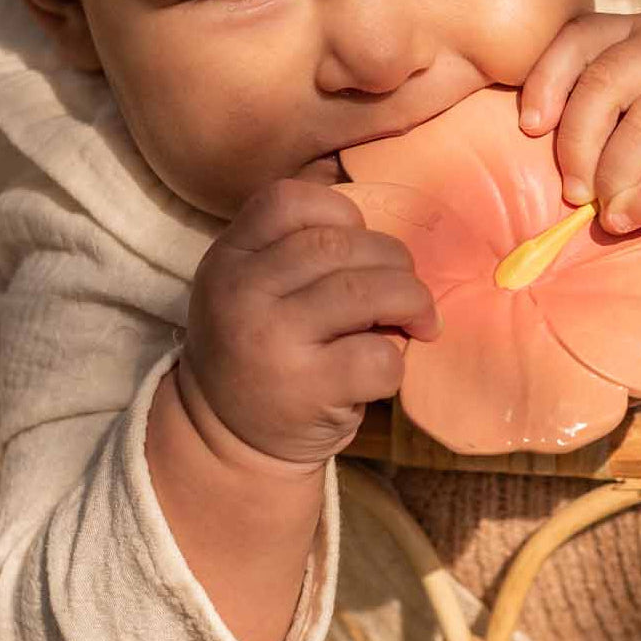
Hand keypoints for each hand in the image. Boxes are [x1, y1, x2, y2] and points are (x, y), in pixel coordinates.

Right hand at [181, 179, 440, 467]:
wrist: (223, 439)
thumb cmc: (259, 348)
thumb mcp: (250, 286)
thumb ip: (297, 250)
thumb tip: (387, 241)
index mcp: (230, 257)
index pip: (291, 201)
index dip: (341, 213)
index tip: (359, 243)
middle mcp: (243, 292)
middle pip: (340, 244)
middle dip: (393, 260)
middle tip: (404, 288)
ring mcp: (272, 341)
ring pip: (367, 292)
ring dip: (411, 301)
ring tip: (417, 320)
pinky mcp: (307, 389)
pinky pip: (378, 355)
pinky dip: (397, 359)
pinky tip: (383, 368)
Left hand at [519, 12, 640, 232]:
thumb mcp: (630, 93)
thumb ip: (589, 104)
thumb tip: (529, 153)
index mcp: (632, 30)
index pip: (577, 40)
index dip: (546, 84)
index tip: (531, 129)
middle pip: (605, 84)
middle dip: (577, 145)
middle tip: (572, 191)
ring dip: (613, 177)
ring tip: (603, 210)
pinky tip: (628, 217)